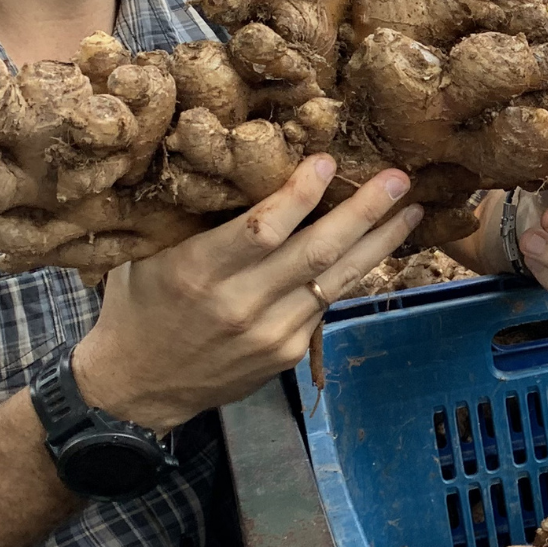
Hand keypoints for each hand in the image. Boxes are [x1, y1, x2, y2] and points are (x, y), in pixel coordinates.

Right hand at [75, 157, 425, 431]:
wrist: (137, 385)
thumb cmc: (140, 303)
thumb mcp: (152, 252)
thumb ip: (200, 217)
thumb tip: (250, 162)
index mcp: (199, 270)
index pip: (264, 228)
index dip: (302, 193)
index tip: (329, 161)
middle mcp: (240, 304)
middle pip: (317, 251)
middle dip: (365, 212)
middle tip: (399, 179)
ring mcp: (269, 333)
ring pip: (337, 280)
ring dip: (379, 243)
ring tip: (410, 211)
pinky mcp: (286, 352)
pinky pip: (327, 304)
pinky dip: (354, 274)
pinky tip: (376, 249)